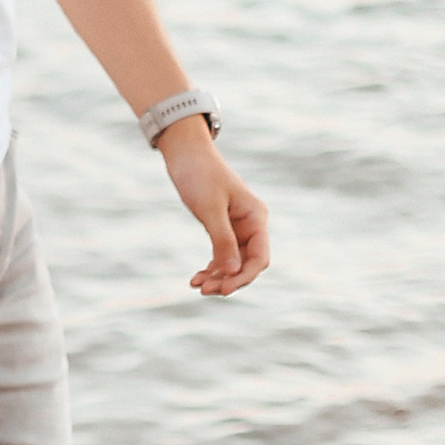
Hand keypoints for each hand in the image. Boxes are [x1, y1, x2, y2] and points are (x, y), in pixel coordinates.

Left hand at [158, 126, 269, 294]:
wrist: (185, 153)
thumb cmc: (199, 174)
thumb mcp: (210, 208)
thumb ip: (222, 239)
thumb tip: (233, 271)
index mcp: (256, 217)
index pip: (259, 257)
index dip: (244, 276)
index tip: (223, 289)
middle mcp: (251, 224)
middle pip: (247, 263)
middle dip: (229, 279)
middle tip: (205, 291)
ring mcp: (237, 227)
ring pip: (234, 262)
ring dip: (219, 276)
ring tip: (197, 286)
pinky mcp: (222, 228)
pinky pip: (222, 255)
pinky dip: (211, 267)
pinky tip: (196, 278)